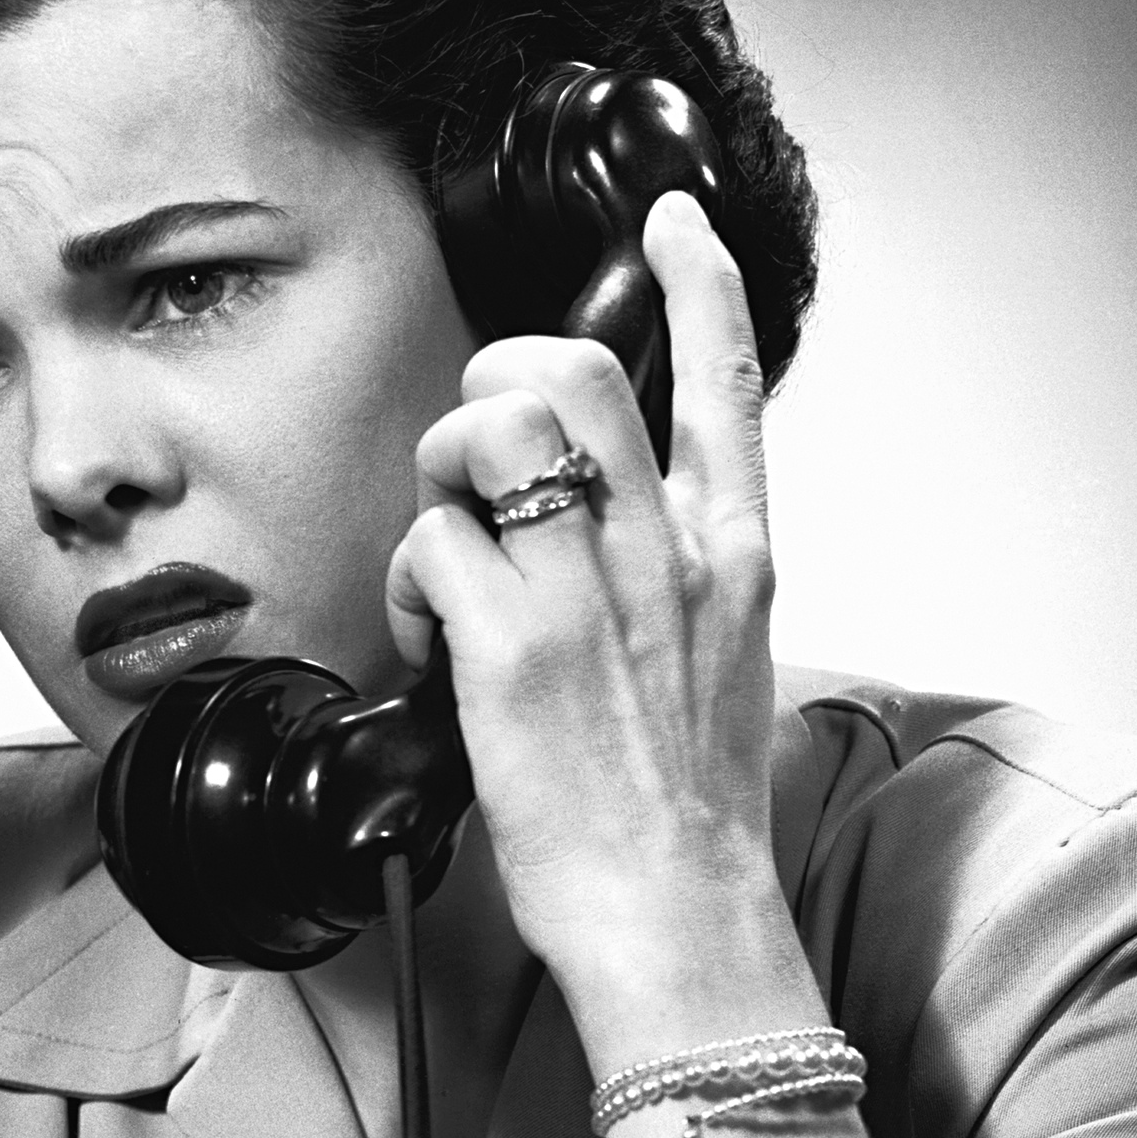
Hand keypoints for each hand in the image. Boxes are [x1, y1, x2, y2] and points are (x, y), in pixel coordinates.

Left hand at [384, 191, 787, 981]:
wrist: (678, 917)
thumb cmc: (684, 807)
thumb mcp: (721, 661)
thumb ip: (674, 573)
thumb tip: (606, 522)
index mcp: (728, 554)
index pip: (727, 383)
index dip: (701, 281)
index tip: (676, 220)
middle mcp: (668, 553)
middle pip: (573, 370)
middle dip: (496, 383)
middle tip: (474, 462)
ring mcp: (592, 592)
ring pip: (491, 426)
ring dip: (440, 474)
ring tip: (447, 556)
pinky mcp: (516, 645)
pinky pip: (430, 540)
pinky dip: (407, 582)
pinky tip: (430, 642)